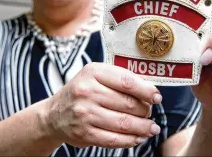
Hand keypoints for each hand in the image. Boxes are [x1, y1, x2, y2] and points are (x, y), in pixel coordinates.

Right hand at [44, 63, 162, 147]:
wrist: (55, 114)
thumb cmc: (82, 91)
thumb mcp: (96, 75)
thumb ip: (120, 78)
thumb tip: (149, 89)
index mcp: (92, 72)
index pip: (126, 81)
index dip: (146, 90)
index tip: (156, 97)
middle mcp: (87, 92)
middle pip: (127, 103)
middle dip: (145, 110)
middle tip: (150, 112)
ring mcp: (84, 114)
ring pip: (124, 123)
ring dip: (143, 127)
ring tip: (152, 128)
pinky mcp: (84, 134)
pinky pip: (114, 139)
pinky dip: (131, 140)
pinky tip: (139, 137)